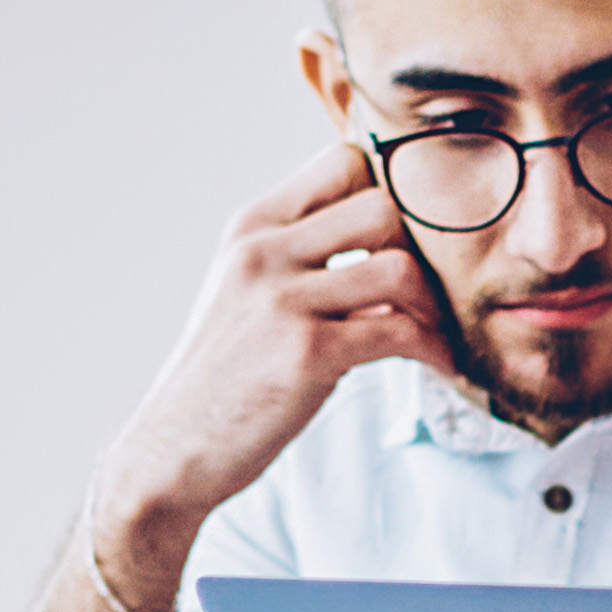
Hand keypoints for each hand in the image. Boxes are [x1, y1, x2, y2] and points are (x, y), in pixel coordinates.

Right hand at [93, 147, 452, 527]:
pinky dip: (433, 349)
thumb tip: (380, 232)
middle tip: (426, 290)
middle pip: (382, 205)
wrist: (172, 449)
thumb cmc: (223, 375)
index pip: (341, 161)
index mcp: (251, 228)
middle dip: (420, 248)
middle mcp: (264, 252)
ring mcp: (283, 301)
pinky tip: (439, 366)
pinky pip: (400, 331)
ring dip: (433, 304)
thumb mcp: (243, 289)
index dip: (389, 191)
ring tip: (433, 333)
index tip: (405, 239)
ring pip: (400, 267)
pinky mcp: (307, 353)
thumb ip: (296, 253)